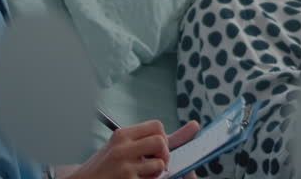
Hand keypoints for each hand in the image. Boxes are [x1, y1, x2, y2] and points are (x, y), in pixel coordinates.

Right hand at [68, 119, 200, 178]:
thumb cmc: (105, 166)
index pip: (157, 126)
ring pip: (160, 164)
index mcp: (122, 135)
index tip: (158, 148)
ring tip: (143, 174)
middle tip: (156, 163)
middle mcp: (122, 148)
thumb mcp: (121, 146)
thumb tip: (196, 127)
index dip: (163, 138)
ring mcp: (124, 167)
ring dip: (157, 172)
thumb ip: (152, 138)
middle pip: (161, 142)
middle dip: (164, 154)